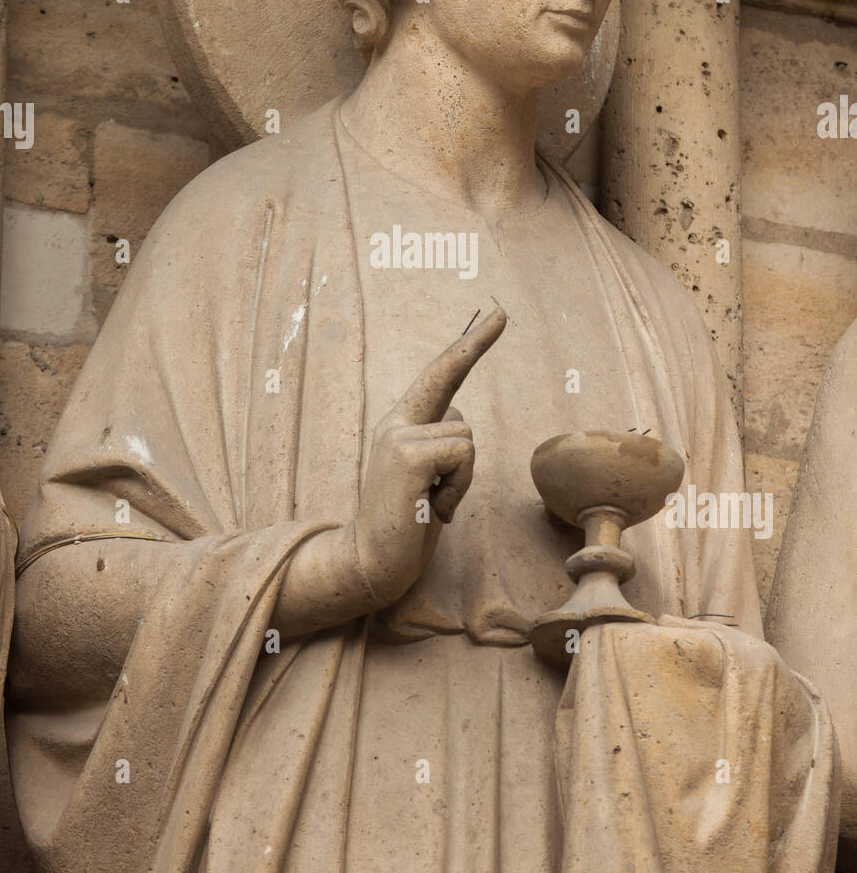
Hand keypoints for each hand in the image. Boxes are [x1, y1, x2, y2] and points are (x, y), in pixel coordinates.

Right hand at [355, 306, 505, 606]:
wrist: (370, 562)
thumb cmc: (406, 526)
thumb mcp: (427, 479)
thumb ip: (439, 447)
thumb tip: (459, 426)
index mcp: (402, 426)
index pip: (438, 376)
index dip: (466, 345)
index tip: (496, 316)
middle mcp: (396, 423)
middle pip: (448, 377)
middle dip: (474, 342)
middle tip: (503, 310)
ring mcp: (397, 436)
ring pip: (467, 436)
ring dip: (463, 478)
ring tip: (433, 502)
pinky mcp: (406, 455)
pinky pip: (463, 455)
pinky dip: (457, 488)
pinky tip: (431, 508)